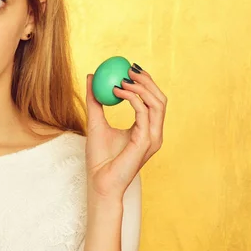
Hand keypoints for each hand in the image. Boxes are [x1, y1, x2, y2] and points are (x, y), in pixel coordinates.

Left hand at [85, 64, 166, 202]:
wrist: (99, 182)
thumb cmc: (99, 158)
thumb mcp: (95, 122)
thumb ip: (94, 100)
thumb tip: (90, 76)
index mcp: (146, 129)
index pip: (152, 101)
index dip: (145, 82)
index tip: (129, 68)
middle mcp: (154, 133)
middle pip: (160, 99)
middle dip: (147, 80)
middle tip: (129, 68)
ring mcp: (153, 138)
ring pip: (157, 103)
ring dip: (141, 87)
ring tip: (122, 79)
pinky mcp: (146, 142)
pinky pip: (144, 113)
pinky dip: (132, 99)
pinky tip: (118, 92)